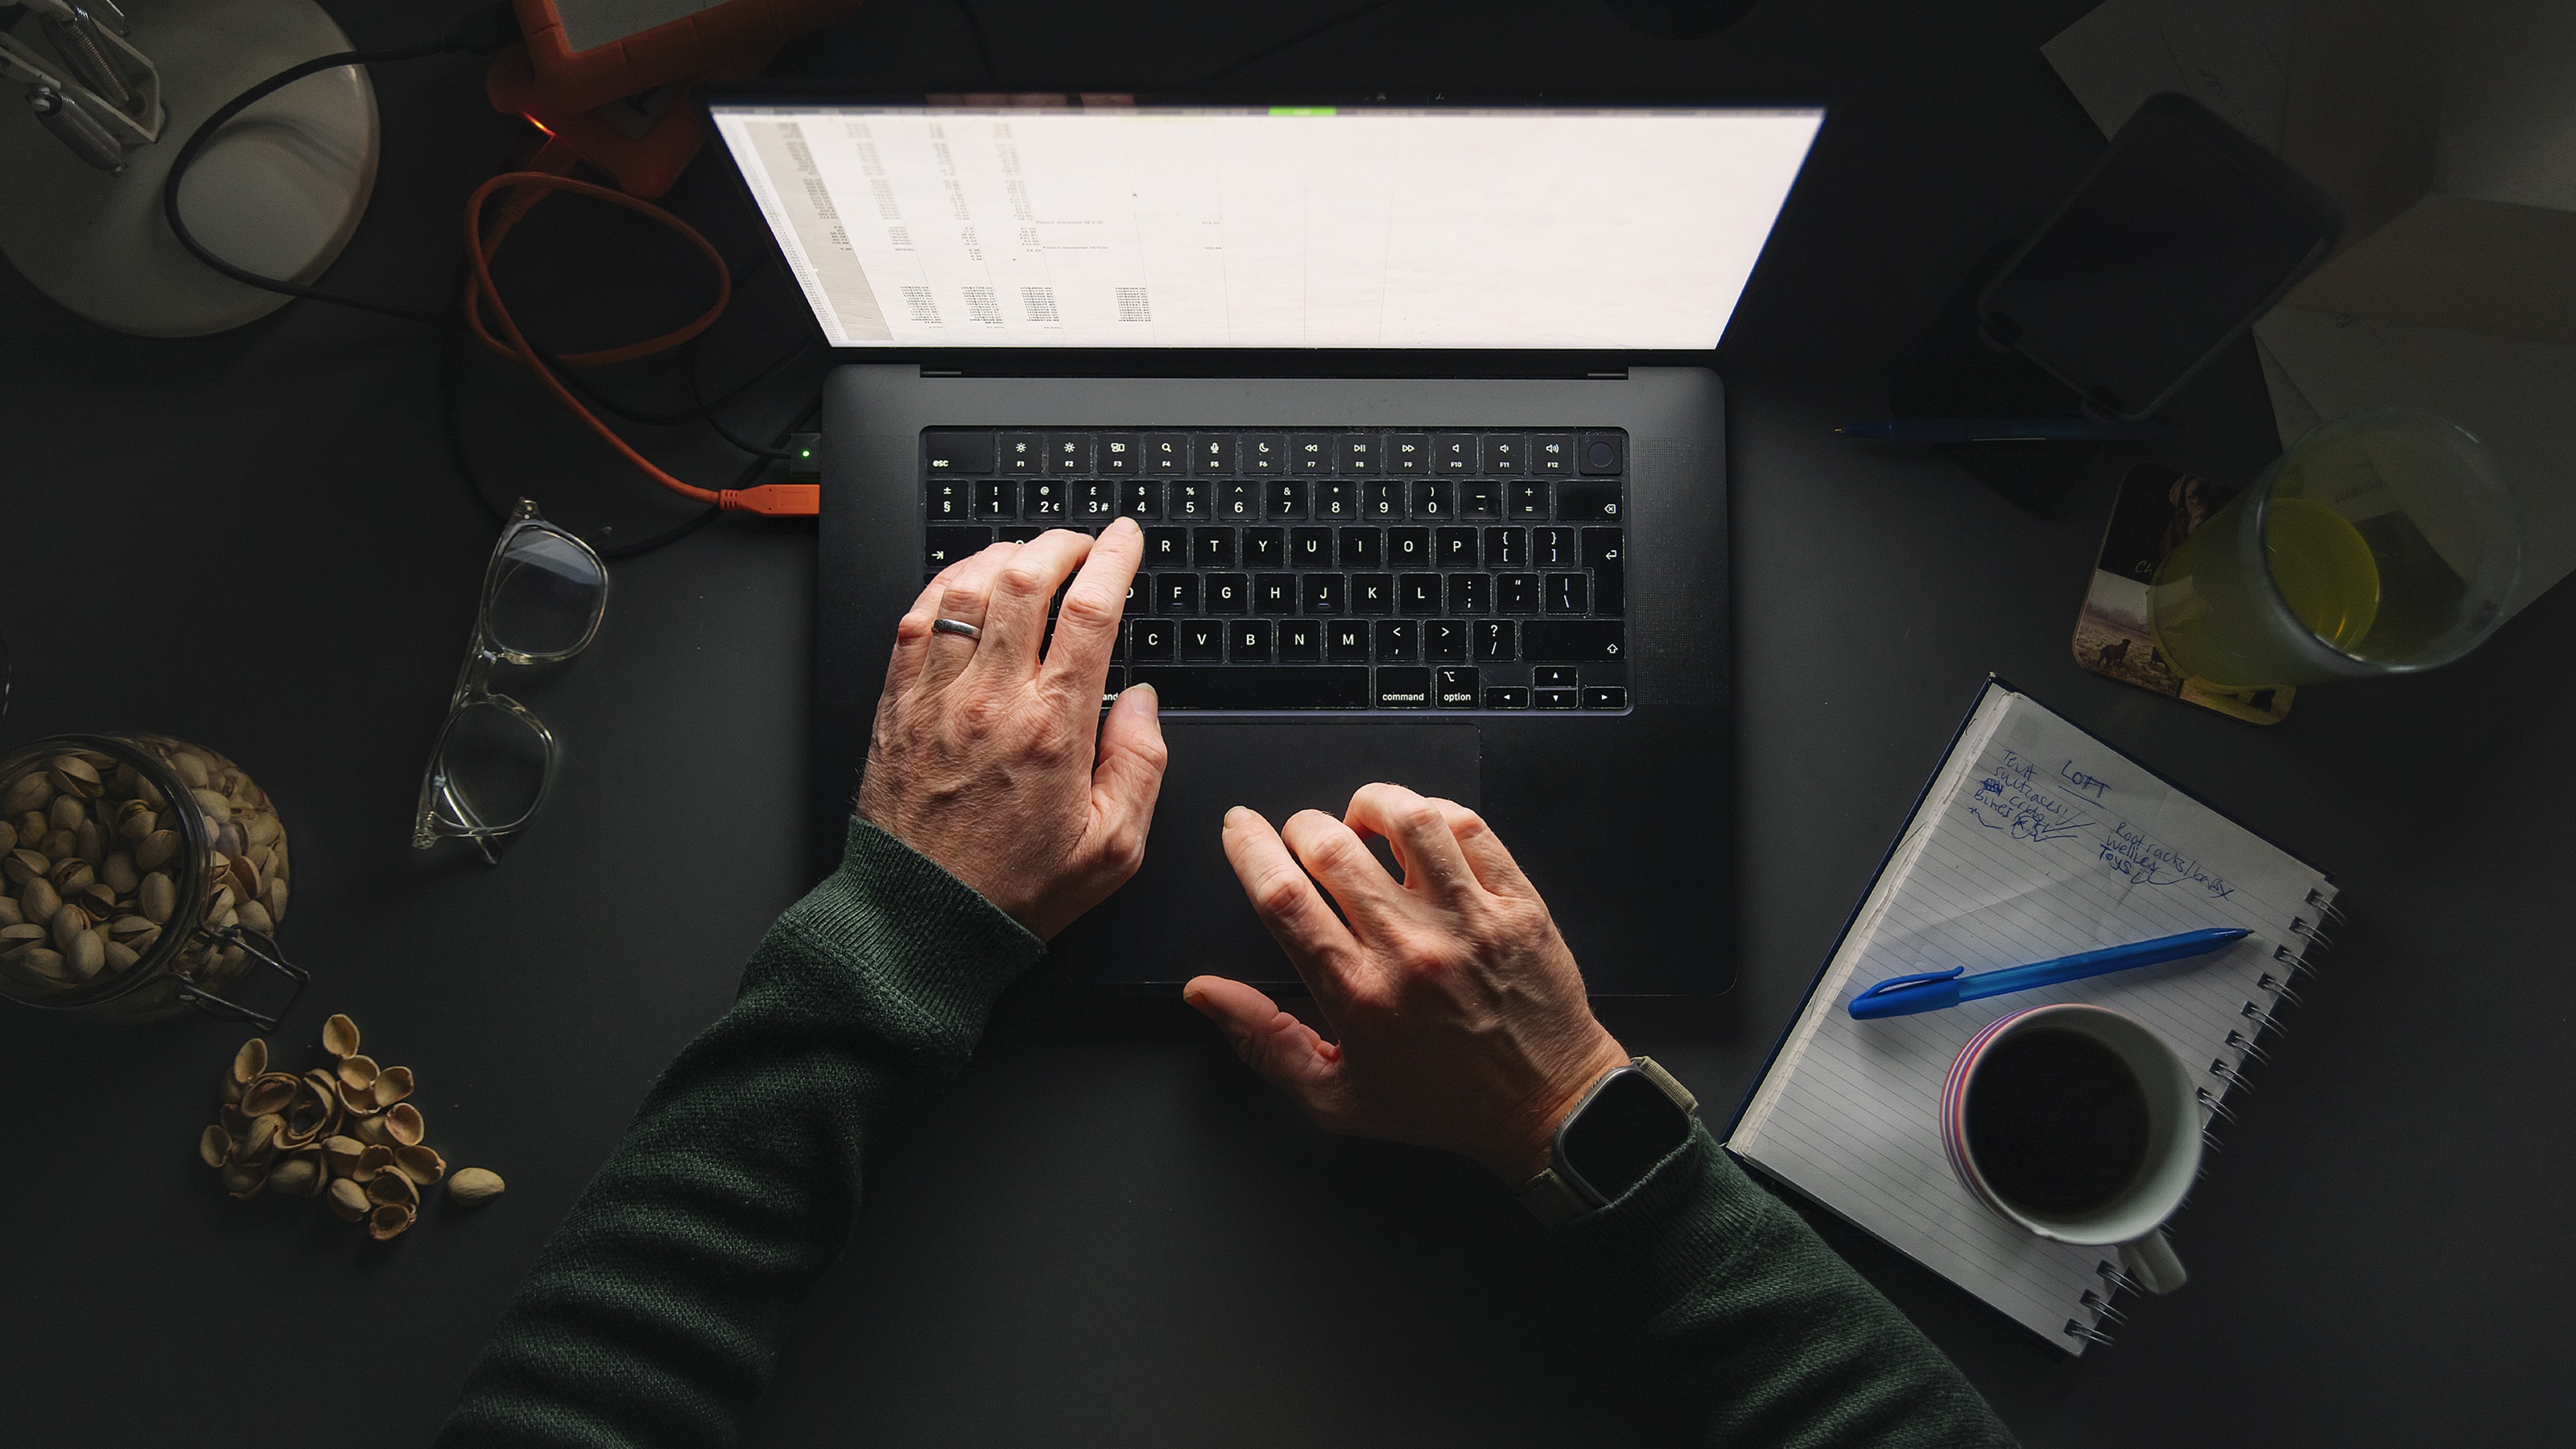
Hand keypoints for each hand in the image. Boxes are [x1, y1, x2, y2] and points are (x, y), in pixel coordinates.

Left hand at [857, 518, 1166, 939]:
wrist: (921, 920)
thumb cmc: (1014, 891)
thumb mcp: (1114, 849)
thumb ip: (1141, 766)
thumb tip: (1143, 704)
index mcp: (1052, 729)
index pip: (1090, 612)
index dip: (1113, 560)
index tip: (1125, 541)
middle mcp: (991, 701)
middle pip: (1026, 578)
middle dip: (1062, 543)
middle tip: (1082, 544)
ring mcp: (937, 697)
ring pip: (969, 588)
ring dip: (1005, 554)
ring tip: (1028, 555)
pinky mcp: (897, 704)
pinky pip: (917, 619)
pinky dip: (947, 585)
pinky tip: (967, 585)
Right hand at [1184, 784, 1629, 1181]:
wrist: (1545, 1107)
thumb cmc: (1440, 1103)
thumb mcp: (1334, 1096)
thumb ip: (1262, 1039)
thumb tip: (1203, 992)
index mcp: (1357, 993)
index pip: (1283, 896)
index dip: (1250, 847)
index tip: (1241, 827)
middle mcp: (1410, 950)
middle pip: (1332, 846)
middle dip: (1301, 827)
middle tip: (1302, 839)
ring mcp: (1469, 922)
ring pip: (1406, 819)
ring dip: (1370, 804)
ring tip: (1361, 820)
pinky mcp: (1517, 905)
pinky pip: (1470, 828)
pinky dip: (1436, 813)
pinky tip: (1422, 831)